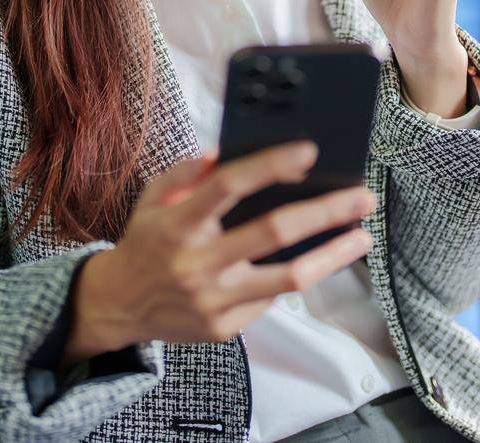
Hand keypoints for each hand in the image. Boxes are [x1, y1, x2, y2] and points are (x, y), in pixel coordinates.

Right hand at [63, 141, 376, 362]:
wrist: (117, 305)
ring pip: (288, 278)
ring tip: (361, 237)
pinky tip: (309, 262)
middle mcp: (197, 264)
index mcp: (178, 224)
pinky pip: (269, 300)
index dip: (270, 165)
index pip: (229, 186)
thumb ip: (189, 172)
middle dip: (325, 212)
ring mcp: (213, 300)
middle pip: (273, 233)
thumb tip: (228, 151)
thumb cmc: (146, 241)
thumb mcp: (155, 197)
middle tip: (362, 196)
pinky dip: (291, 276)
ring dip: (333, 256)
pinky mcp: (225, 328)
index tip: (309, 150)